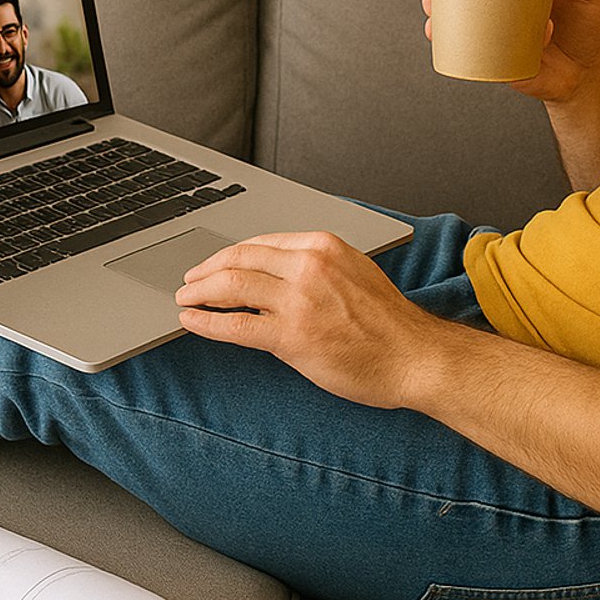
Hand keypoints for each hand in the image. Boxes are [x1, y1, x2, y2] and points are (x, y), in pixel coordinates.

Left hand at [176, 231, 447, 407]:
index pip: (260, 243)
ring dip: (199, 294)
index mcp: (322, 246)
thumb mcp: (352, 273)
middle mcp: (308, 266)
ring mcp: (298, 300)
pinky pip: (236, 326)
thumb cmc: (389, 323)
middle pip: (239, 259)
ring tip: (185, 301)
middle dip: (206, 271)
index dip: (229, 255)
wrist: (415, 357)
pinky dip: (207, 324)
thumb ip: (314, 268)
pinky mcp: (292, 336)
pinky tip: (194, 324)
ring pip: (231, 287)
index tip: (214, 265)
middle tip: (188, 282)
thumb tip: (274, 276)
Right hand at [422, 0, 599, 102]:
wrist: (592, 73)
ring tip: (435, 26)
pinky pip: (480, 64)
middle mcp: (504, 16)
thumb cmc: (590, 29)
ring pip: (464, 34)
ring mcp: (501, 43)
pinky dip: (468, 58)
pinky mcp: (505, 69)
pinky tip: (461, 51)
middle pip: (465, 5)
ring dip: (442, 31)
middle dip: (440, 1)